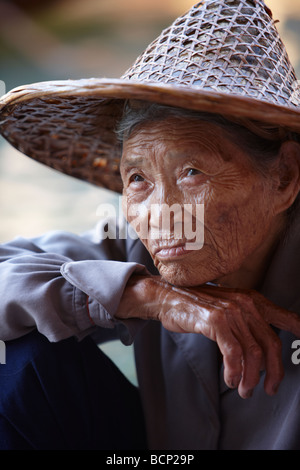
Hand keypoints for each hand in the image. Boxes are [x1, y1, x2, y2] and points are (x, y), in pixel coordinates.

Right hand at [116, 275, 299, 398]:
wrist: (168, 296)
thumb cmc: (197, 306)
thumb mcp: (227, 307)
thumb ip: (247, 320)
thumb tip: (262, 345)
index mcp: (252, 300)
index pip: (284, 317)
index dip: (297, 329)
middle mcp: (245, 304)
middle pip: (271, 344)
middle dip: (273, 372)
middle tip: (268, 389)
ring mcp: (231, 312)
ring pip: (253, 353)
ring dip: (250, 378)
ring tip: (243, 389)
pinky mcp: (216, 321)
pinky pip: (233, 353)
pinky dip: (234, 371)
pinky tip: (230, 379)